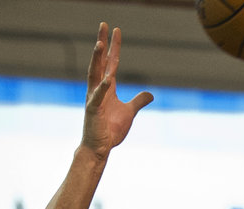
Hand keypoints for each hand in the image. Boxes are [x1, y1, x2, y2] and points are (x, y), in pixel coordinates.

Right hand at [82, 23, 152, 159]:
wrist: (100, 147)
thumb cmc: (110, 130)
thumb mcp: (129, 113)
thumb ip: (138, 101)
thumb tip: (150, 94)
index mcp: (107, 88)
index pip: (111, 62)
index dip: (114, 47)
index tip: (116, 30)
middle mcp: (98, 89)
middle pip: (100, 62)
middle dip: (102, 43)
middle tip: (104, 25)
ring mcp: (94, 99)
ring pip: (94, 74)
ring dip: (97, 59)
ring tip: (100, 43)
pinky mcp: (93, 111)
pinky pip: (97, 97)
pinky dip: (103, 88)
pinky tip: (109, 78)